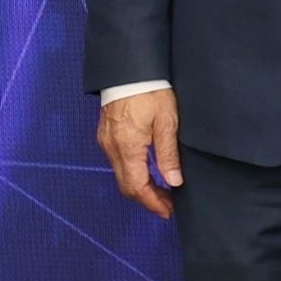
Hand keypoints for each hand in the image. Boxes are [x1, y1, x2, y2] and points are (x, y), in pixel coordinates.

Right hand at [96, 88, 182, 218]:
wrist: (128, 69)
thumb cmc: (149, 91)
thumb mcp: (167, 122)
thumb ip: (168, 154)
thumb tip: (174, 182)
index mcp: (127, 147)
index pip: (137, 187)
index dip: (152, 203)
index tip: (168, 211)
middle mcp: (112, 148)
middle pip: (127, 186)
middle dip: (147, 200)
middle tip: (168, 206)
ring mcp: (106, 142)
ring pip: (122, 176)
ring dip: (141, 187)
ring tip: (162, 192)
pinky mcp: (106, 136)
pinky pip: (118, 163)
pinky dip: (133, 174)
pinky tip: (148, 173)